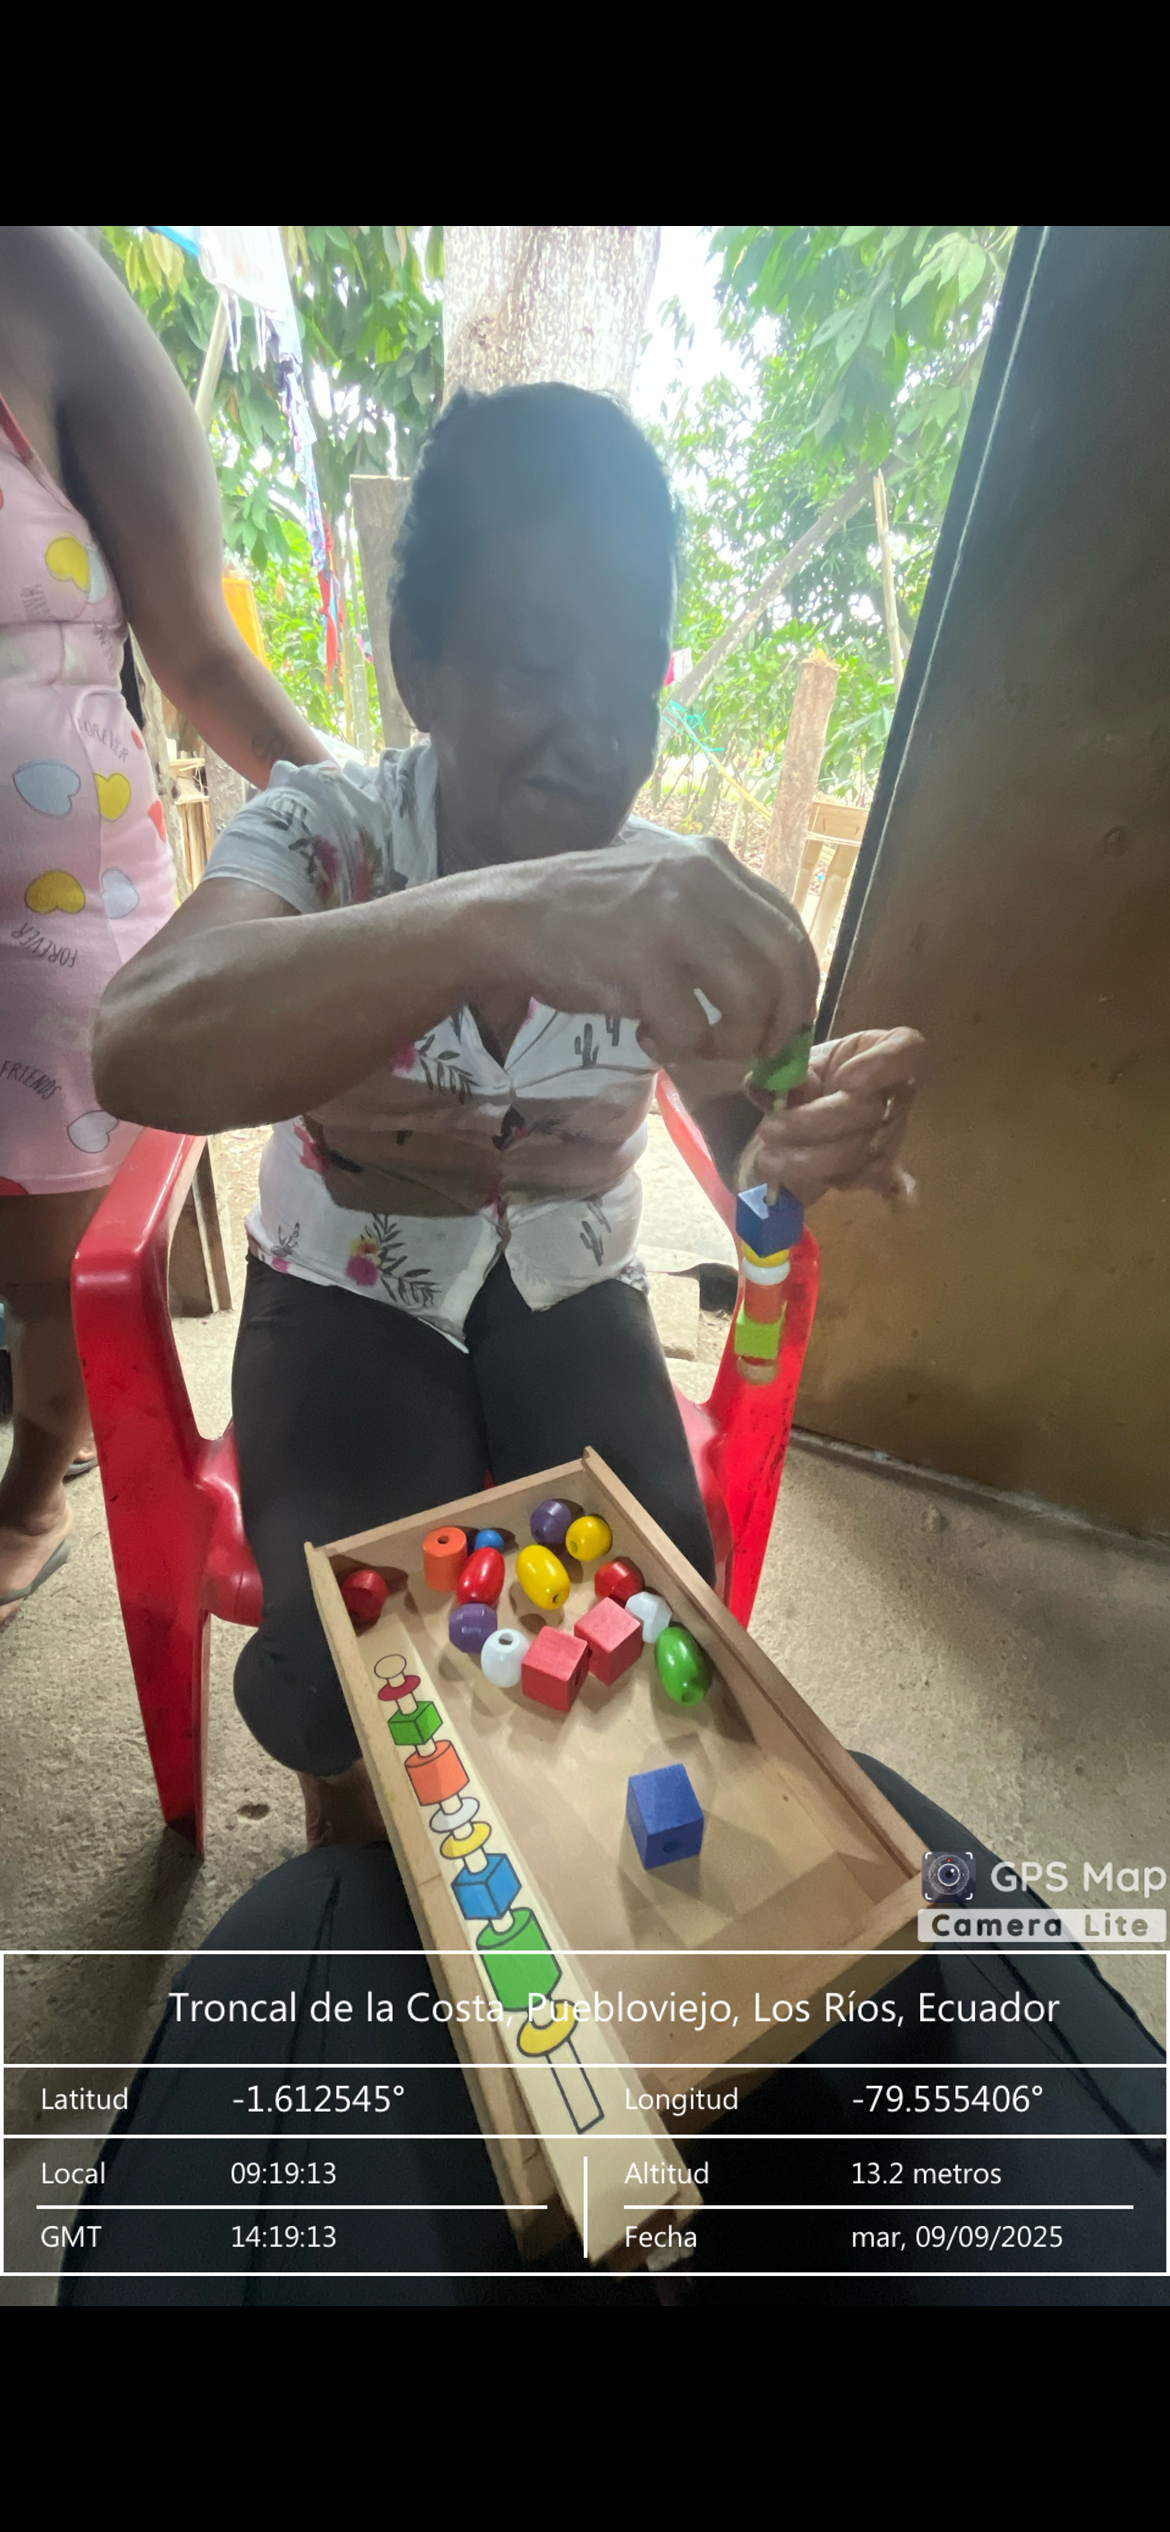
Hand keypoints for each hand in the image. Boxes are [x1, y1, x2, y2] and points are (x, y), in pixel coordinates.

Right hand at [497, 831, 819, 1068]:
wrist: (509, 916)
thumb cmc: (588, 916)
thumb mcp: (664, 892)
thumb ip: (718, 922)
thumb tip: (777, 993)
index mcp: (715, 862)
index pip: (790, 928)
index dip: (800, 988)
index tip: (784, 1025)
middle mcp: (703, 882)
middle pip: (786, 964)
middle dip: (782, 1023)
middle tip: (759, 1054)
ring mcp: (672, 920)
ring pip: (751, 1001)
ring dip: (732, 1041)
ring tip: (697, 1044)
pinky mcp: (640, 964)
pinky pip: (692, 1028)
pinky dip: (676, 1047)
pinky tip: (646, 1035)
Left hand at [746, 1027, 923, 1208]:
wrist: (804, 1117)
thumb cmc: (808, 1078)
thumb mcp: (794, 1065)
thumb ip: (789, 1071)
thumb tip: (784, 1085)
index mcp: (883, 1050)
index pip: (907, 1049)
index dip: (880, 1066)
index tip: (843, 1081)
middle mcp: (898, 1092)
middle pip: (868, 1111)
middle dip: (813, 1124)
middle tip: (769, 1129)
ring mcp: (894, 1132)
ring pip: (858, 1151)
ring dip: (808, 1159)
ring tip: (767, 1160)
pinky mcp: (882, 1166)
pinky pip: (857, 1178)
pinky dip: (822, 1178)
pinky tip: (794, 1176)